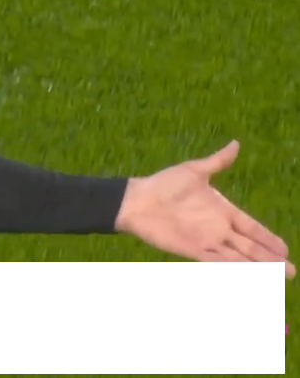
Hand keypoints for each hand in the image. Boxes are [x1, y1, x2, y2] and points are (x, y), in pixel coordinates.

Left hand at [114, 140, 293, 278]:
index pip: (252, 228)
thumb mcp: (194, 171)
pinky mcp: (193, 250)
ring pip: (239, 258)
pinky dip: (233, 270)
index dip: (268, 239)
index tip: (286, 249)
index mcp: (223, 210)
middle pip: (250, 247)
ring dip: (258, 268)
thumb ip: (217, 161)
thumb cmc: (163, 184)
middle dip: (271, 260)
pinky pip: (217, 263)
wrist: (137, 200)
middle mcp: (218, 229)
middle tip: (291, 272)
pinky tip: (248, 278)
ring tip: (278, 277)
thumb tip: (235, 144)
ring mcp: (207, 241)